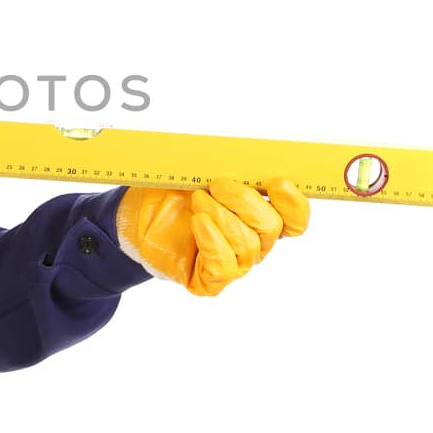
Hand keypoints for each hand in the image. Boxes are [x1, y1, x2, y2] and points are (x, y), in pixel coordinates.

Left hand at [115, 178, 309, 295]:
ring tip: (197, 200)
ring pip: (248, 244)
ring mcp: (235, 261)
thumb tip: (244, 153)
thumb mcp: (199, 171)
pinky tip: (199, 223)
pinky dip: (213, 241)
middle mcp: (254, 241)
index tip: (277, 182)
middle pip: (272, 227)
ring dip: (221, 217)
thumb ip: (227, 165)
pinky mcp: (211, 279)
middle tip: (216, 184)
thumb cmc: (172, 193)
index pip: (295, 218)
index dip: (293, 202)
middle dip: (244, 201)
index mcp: (261, 214)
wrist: (137, 216)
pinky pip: (225, 266)